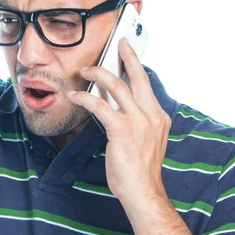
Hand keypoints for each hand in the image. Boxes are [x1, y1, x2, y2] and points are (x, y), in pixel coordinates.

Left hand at [67, 38, 171, 207]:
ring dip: (99, 74)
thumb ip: (136, 122)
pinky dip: (85, 97)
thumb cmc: (140, 171)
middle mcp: (152, 116)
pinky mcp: (122, 130)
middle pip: (139, 77)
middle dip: (128, 56)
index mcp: (159, 118)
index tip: (130, 54)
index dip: (137, 68)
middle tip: (120, 42)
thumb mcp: (144, 141)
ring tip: (85, 70)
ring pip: (118, 86)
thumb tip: (115, 107)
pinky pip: (100, 106)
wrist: (143, 192)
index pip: (146, 86)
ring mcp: (139, 122)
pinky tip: (75, 95)